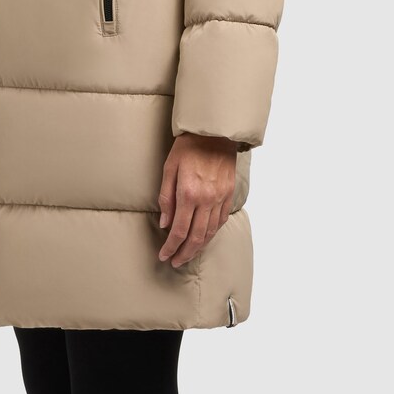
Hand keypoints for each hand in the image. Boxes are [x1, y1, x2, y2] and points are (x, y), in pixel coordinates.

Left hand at [156, 132, 238, 267]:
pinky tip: (205, 238)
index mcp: (188, 193)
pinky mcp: (228, 194)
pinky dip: (213, 233)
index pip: (178, 230)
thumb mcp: (169, 167)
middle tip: (175, 262)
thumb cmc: (188, 146)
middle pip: (196, 237)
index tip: (164, 256)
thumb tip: (164, 222)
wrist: (214, 131)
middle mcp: (206, 199)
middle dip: (184, 253)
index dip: (170, 247)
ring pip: (210, 232)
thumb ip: (166, 197)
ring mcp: (220, 198)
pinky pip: (221, 220)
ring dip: (199, 247)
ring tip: (188, 255)